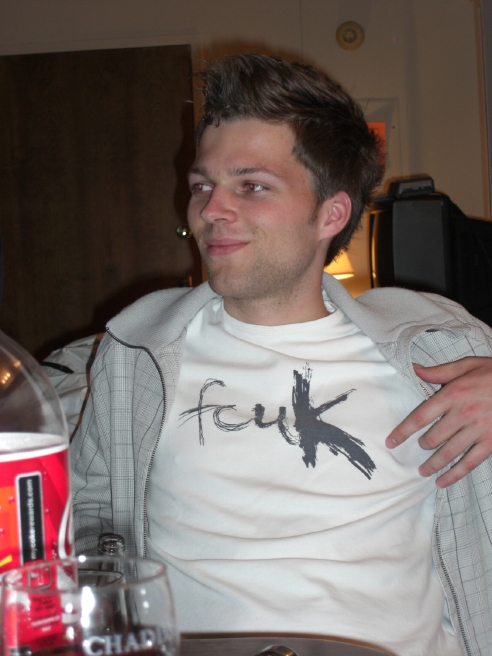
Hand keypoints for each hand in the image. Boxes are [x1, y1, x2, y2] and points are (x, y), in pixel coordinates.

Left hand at [385, 357, 491, 487]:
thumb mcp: (466, 366)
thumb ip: (438, 372)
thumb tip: (413, 368)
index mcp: (453, 394)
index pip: (420, 416)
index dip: (403, 431)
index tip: (391, 442)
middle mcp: (462, 414)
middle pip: (433, 437)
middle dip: (423, 445)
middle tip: (418, 448)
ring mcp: (477, 430)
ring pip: (449, 453)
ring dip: (433, 464)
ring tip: (423, 471)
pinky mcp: (490, 442)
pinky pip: (470, 463)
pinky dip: (455, 475)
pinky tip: (443, 481)